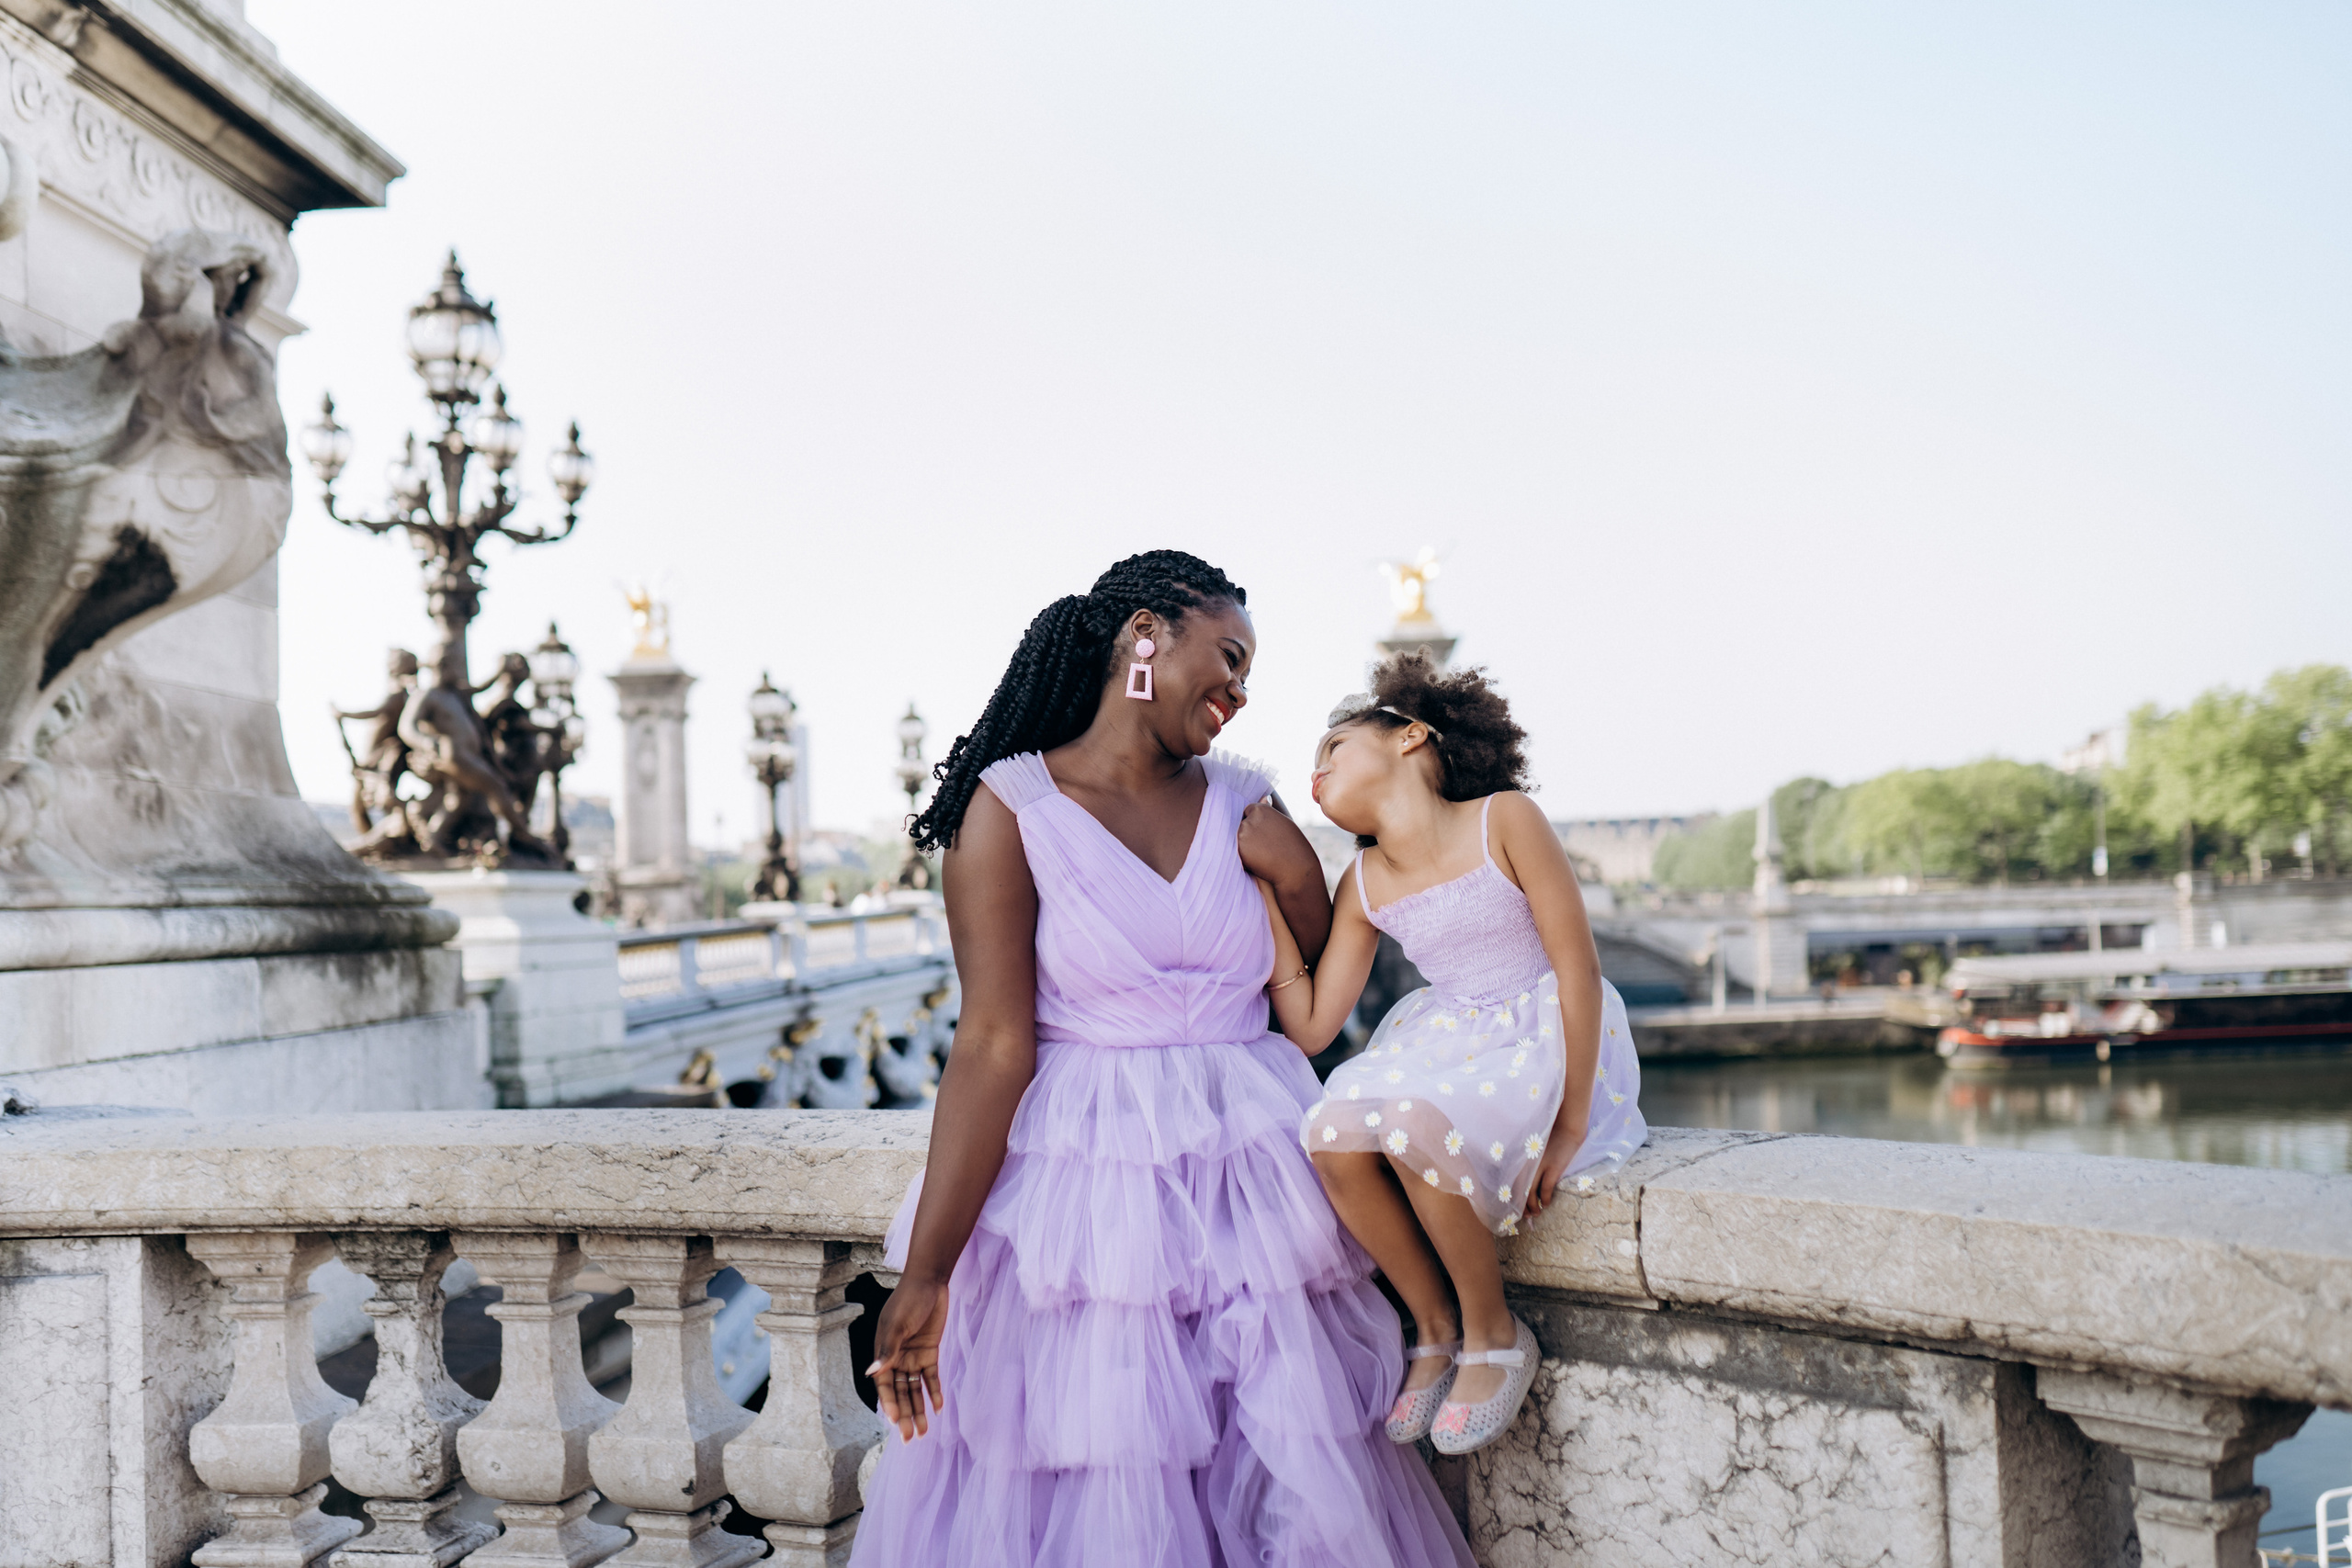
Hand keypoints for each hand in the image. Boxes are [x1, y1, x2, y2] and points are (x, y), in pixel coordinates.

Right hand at [867, 1275, 948, 1440]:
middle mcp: (896, 1358)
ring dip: (919, 1409)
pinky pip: (931, 1377)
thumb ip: (887, 1350)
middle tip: (911, 1439)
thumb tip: (871, 1372)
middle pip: (900, 1393)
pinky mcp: (929, 1352)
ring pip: (915, 1389)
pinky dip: (934, 1392)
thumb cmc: (907, 1300)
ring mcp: (913, 1356)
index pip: (884, 1386)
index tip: (896, 1422)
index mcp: (883, 1353)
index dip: (890, 1404)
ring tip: (925, 1432)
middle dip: (905, 1415)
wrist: (929, 1282)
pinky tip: (938, 1408)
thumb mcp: (897, 1325)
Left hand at [1238, 798, 1319, 891]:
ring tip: (1263, 853)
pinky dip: (1244, 855)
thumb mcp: (1284, 823)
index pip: (1248, 811)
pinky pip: (1237, 851)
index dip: (1255, 823)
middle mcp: (1250, 818)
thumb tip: (1263, 799)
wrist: (1295, 869)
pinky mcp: (1239, 849)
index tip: (1263, 833)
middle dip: (1249, 833)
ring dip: (1245, 844)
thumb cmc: (1294, 847)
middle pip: (1241, 824)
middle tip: (1264, 846)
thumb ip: (1270, 812)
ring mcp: (1243, 833)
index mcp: (1261, 809)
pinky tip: (1258, 860)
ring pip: (1238, 837)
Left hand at [1520, 1126, 1587, 1221]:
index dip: (1512, 1198)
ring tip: (1536, 1214)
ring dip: (1532, 1206)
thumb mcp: (1533, 1151)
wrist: (1566, 1128)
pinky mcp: (1553, 1168)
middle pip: (1519, 1190)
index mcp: (1520, 1159)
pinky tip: (1546, 1204)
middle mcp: (1526, 1164)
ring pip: (1530, 1192)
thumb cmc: (1550, 1140)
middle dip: (1521, 1206)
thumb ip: (1526, 1163)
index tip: (1513, 1208)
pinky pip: (1545, 1189)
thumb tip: (1524, 1181)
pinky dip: (1544, 1199)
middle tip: (1525, 1216)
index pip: (1511, 1183)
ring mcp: (1539, 1166)